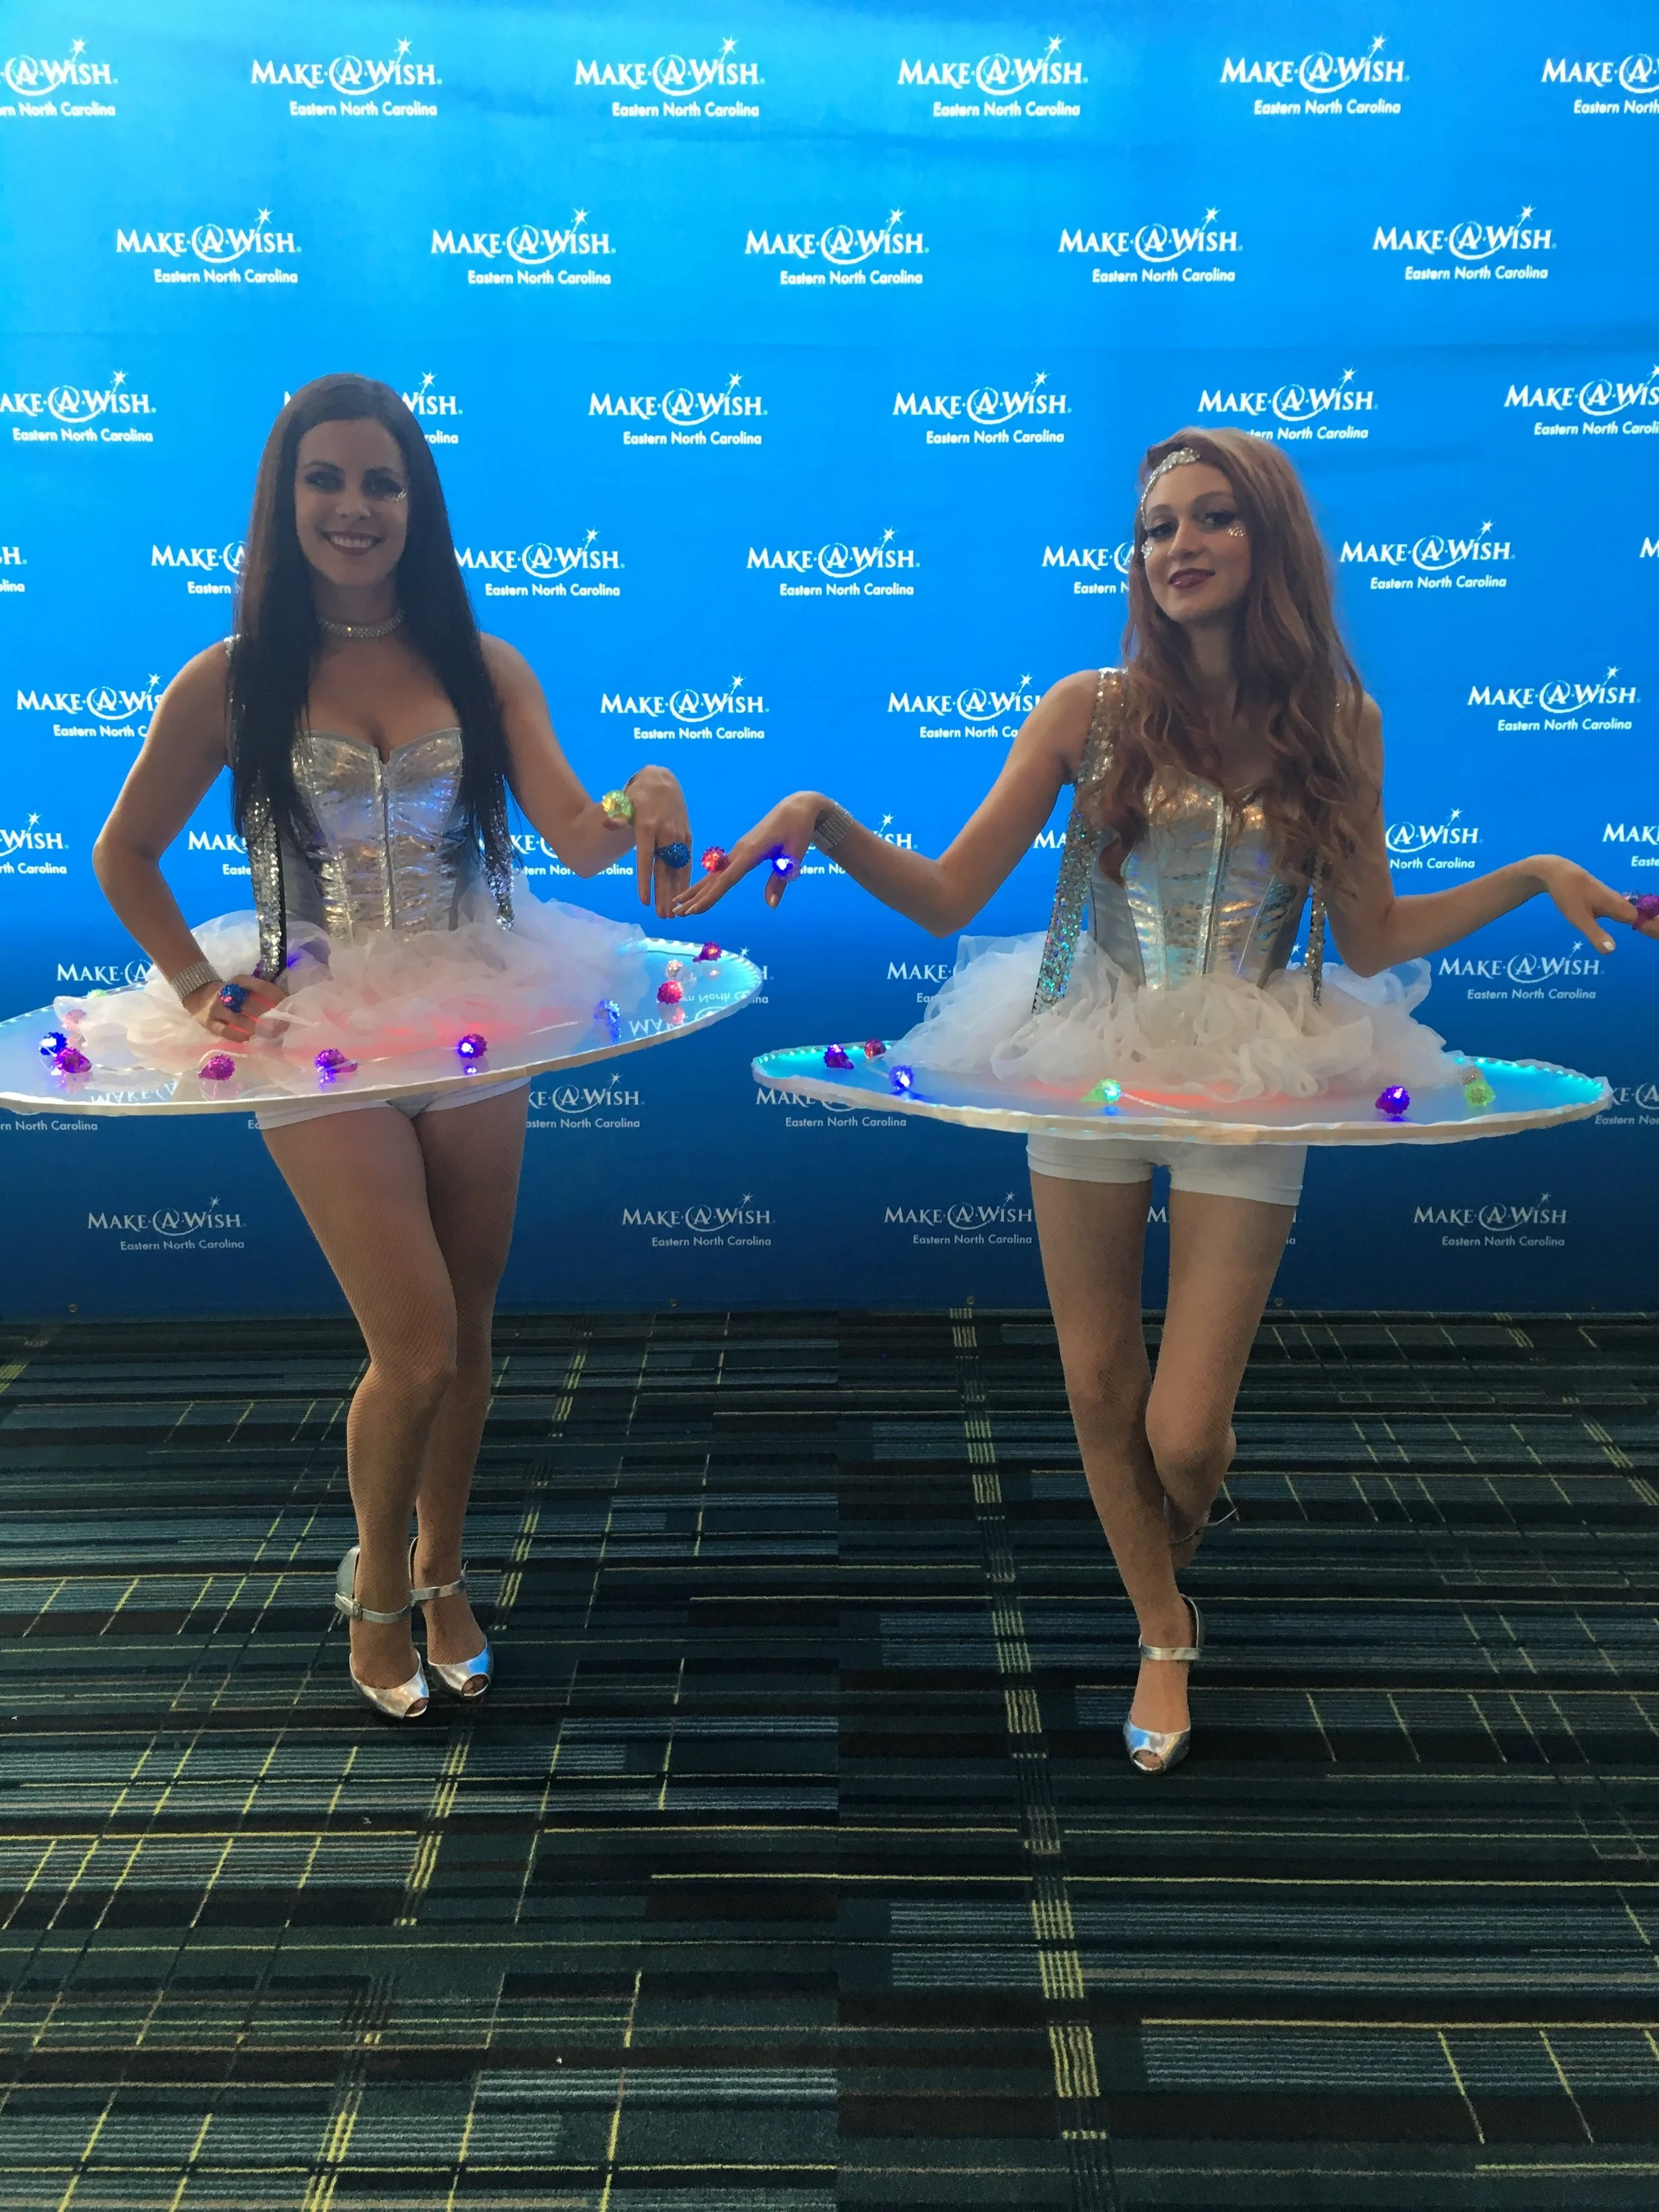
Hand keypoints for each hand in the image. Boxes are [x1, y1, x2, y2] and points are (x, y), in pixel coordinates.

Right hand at [184, 971, 283, 1045]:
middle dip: (269, 1017)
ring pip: (239, 1020)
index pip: (262, 987)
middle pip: (251, 1005)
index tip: (288, 1008)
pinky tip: (249, 1039)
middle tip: (283, 1027)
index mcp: (238, 981)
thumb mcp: (242, 986)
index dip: (277, 998)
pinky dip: (239, 1036)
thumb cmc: (230, 994)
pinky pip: (226, 1032)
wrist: (199, 994)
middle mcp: (226, 993)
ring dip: (256, 1028)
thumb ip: (260, 992)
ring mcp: (216, 1008)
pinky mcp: (209, 1022)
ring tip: (269, 1035)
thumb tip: (287, 1004)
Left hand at [620, 764, 692, 919]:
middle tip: (662, 916)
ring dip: (676, 892)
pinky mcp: (687, 837)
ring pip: (678, 869)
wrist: (663, 781)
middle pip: (664, 870)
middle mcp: (666, 834)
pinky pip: (686, 862)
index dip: (645, 881)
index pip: (646, 859)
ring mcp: (679, 836)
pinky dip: (685, 879)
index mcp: (648, 827)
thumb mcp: (625, 801)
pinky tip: (684, 895)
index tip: (643, 901)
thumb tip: (608, 823)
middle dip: (664, 894)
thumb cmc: (639, 795)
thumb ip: (618, 815)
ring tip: (672, 912)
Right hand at [673, 791, 823, 917]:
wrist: (796, 807)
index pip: (727, 879)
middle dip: (695, 897)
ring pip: (713, 874)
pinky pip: (720, 869)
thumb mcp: (793, 855)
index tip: (695, 910)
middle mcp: (739, 850)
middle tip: (678, 914)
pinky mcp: (740, 850)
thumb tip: (771, 905)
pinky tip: (697, 890)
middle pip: (714, 878)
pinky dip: (707, 882)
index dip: (711, 896)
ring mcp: (738, 850)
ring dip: (696, 890)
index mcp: (751, 852)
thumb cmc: (797, 830)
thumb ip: (780, 879)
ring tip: (678, 905)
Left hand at [1532, 856, 1658, 952]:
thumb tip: (1612, 950)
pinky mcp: (1600, 895)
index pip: (1640, 918)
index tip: (1656, 934)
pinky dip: (1624, 913)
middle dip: (1647, 923)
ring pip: (1627, 909)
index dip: (1650, 926)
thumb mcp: (1579, 918)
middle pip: (1636, 913)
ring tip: (1648, 929)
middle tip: (1654, 934)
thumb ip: (1595, 934)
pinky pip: (1618, 906)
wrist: (1556, 871)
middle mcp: (1616, 899)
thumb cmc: (1568, 895)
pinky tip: (1624, 920)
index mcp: (1615, 904)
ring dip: (1637, 918)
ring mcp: (1608, 896)